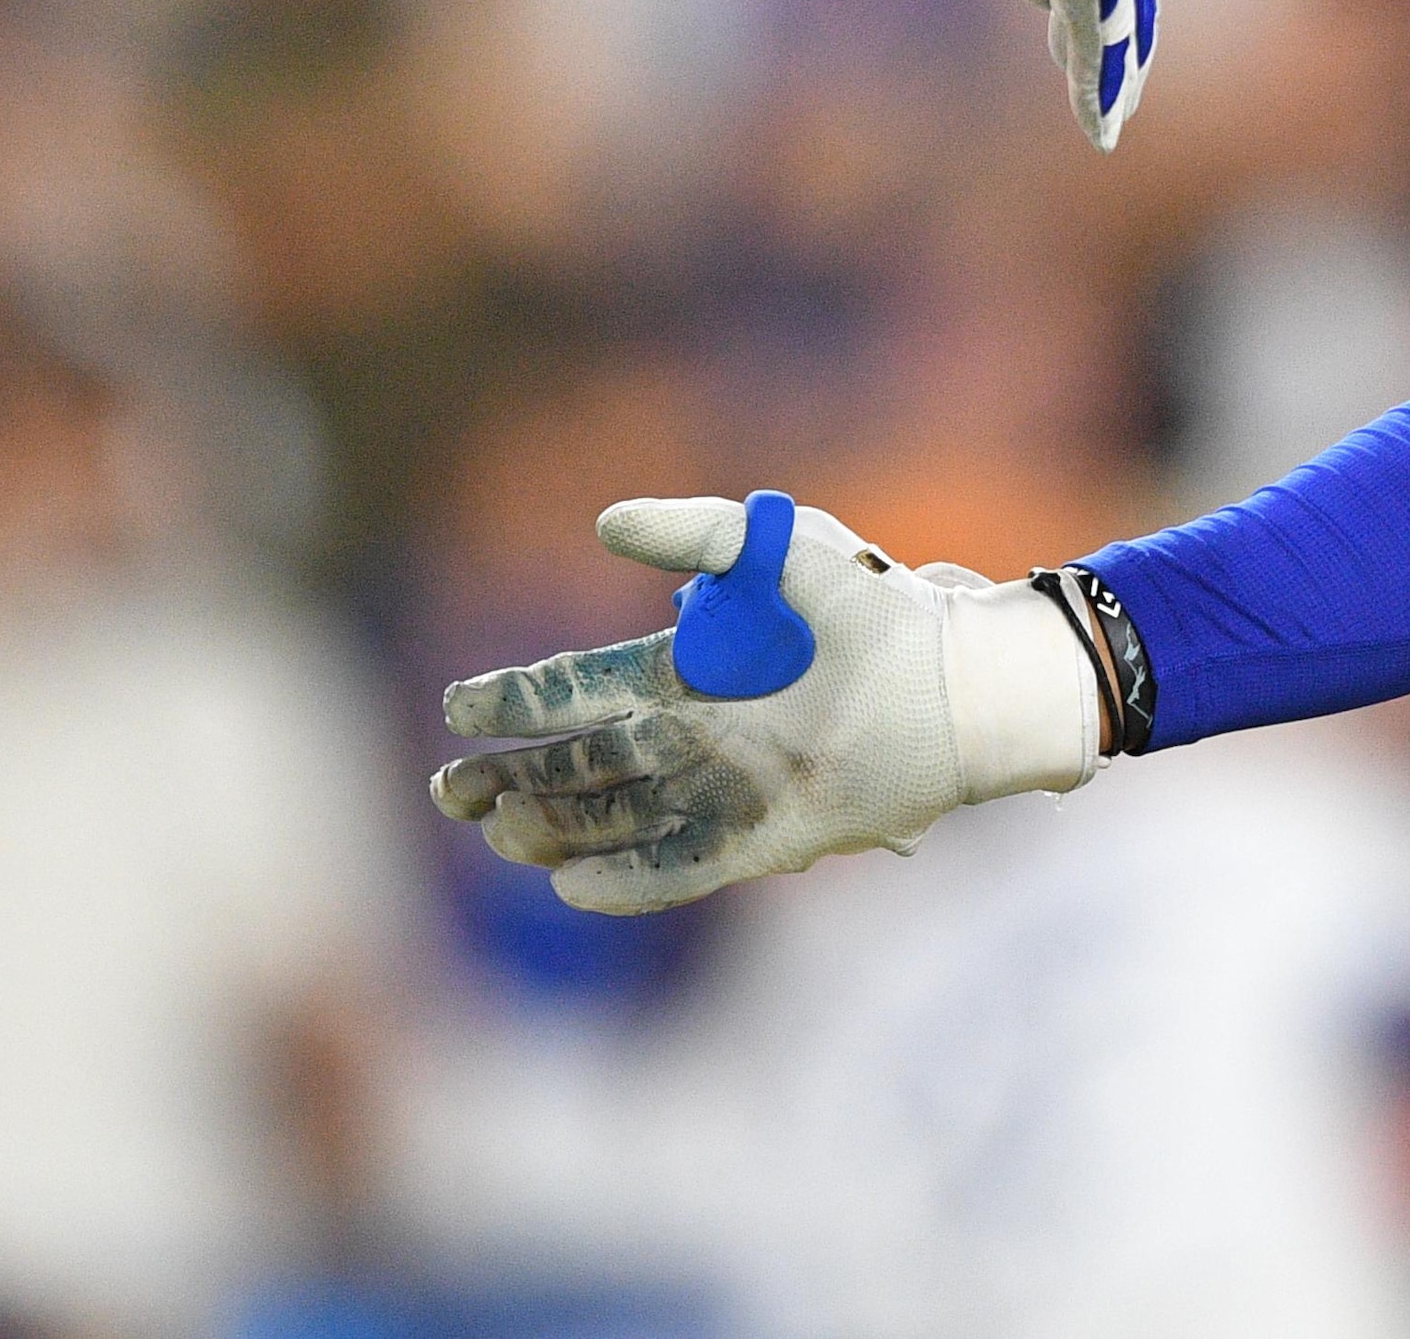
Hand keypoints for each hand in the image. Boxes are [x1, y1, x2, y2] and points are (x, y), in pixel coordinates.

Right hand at [428, 490, 1102, 912]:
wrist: (959, 679)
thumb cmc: (876, 606)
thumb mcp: (780, 547)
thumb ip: (695, 529)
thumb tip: (602, 522)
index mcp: (689, 673)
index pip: (582, 690)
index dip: (518, 701)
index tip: (456, 707)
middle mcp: (699, 738)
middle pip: (582, 764)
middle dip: (513, 777)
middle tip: (451, 789)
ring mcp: (730, 791)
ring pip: (618, 818)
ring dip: (555, 826)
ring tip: (498, 829)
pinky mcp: (770, 838)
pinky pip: (686, 866)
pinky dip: (630, 881)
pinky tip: (571, 886)